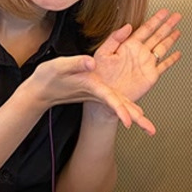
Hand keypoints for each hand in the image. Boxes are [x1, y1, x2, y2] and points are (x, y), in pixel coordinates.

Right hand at [24, 55, 149, 131]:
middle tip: (150, 130)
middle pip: (120, 107)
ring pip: (121, 106)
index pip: (109, 99)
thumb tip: (91, 61)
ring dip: (136, 117)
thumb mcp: (60, 66)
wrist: (41, 91)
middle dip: (136, 119)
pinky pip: (117, 101)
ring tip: (150, 129)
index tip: (129, 121)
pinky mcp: (98, 94)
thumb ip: (76, 63)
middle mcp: (97, 94)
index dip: (120, 109)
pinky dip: (128, 107)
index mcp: (91, 87)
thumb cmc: (49, 77)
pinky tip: (138, 113)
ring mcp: (98, 95)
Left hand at [93, 9, 181, 103]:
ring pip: (162, 48)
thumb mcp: (102, 53)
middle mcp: (139, 53)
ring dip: (171, 39)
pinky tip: (177, 54)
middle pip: (157, 35)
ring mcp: (146, 64)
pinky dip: (171, 60)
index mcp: (129, 45)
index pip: (146, 29)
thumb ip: (114, 38)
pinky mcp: (150, 76)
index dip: (156, 20)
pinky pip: (164, 66)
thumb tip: (126, 26)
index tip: (164, 12)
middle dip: (167, 25)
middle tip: (176, 16)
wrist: (103, 96)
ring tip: (178, 30)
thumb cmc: (99, 75)